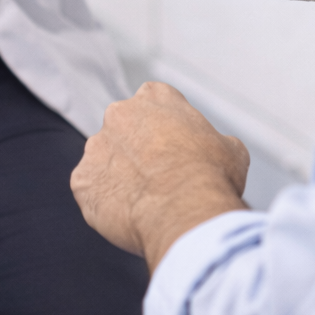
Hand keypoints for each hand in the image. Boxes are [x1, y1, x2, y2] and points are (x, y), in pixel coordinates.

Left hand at [71, 82, 248, 272]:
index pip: (154, 104)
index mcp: (155, 96)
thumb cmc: (210, 176)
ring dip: (118, 178)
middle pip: (124, 130)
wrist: (185, 210)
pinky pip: (91, 192)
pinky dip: (105, 204)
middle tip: (157, 178)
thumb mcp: (231, 150)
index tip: (173, 150)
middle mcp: (120, 113)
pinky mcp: (82, 180)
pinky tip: (127, 217)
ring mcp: (96, 146)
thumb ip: (215, 142)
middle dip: (136, 150)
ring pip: (104, 162)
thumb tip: (221, 152)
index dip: (164, 130)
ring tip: (144, 203)